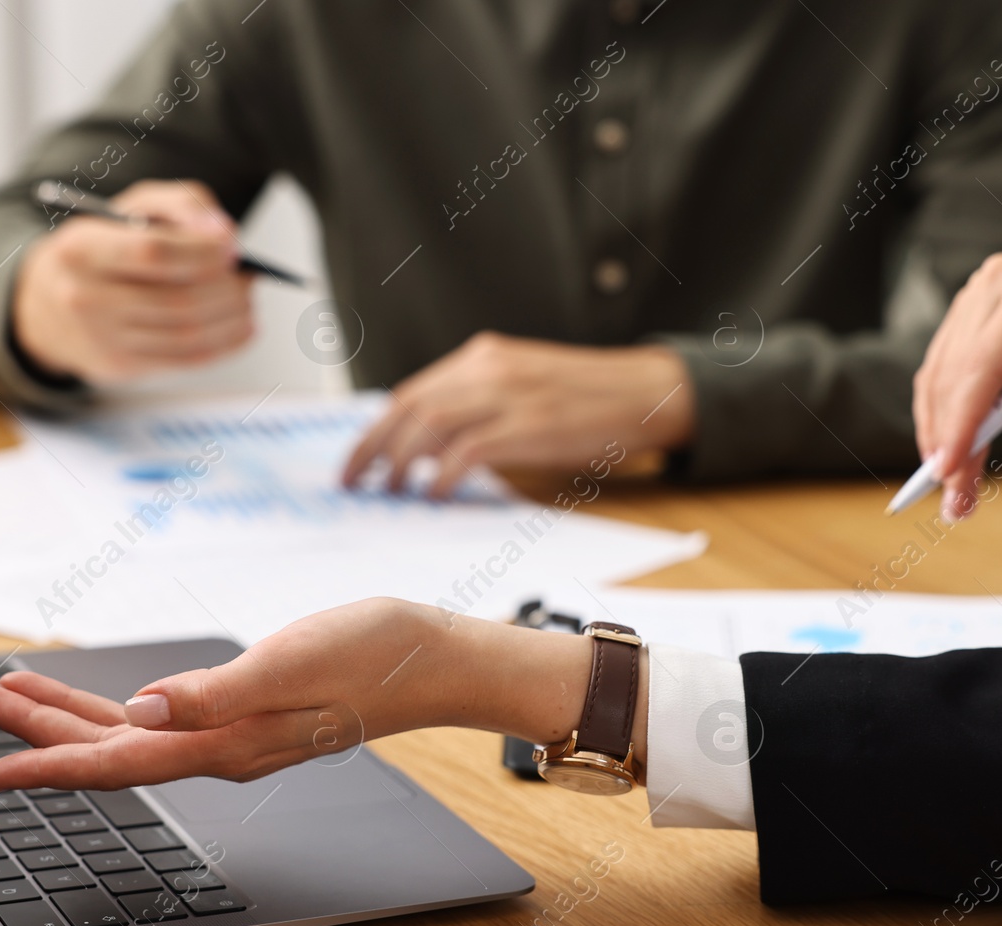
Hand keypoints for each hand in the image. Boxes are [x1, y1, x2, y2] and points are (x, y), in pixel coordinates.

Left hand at [0, 598, 644, 791]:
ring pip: (133, 733)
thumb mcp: (294, 660)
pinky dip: (122, 705)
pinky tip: (107, 695)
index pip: (120, 762)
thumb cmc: (376, 653)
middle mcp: (224, 746)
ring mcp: (236, 731)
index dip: (49, 763)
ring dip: (71, 715)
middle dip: (41, 731)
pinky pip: (165, 717)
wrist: (436, 658)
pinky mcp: (249, 710)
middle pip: (112, 749)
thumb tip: (141, 711)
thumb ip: (216, 693)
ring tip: (17, 692)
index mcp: (229, 741)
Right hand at [11, 179, 255, 381]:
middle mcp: (86, 297)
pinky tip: (241, 327)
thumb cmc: (103, 248)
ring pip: (187, 334)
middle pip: (177, 300)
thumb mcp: (132, 208)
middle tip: (247, 276)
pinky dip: (225, 344)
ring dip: (232, 317)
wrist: (48, 305)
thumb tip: (224, 231)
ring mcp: (103, 338)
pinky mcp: (122, 366)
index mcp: (83, 248)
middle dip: (227, 288)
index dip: (203, 252)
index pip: (153, 253)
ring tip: (247, 299)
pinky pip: (186, 359)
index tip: (232, 247)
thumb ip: (182, 204)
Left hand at [341, 332, 694, 497]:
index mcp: (483, 355)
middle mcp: (489, 367)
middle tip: (356, 482)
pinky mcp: (531, 423)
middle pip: (409, 406)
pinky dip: (444, 473)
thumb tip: (427, 448)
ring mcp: (510, 393)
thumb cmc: (586, 398)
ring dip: (401, 461)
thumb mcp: (523, 386)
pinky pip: (469, 449)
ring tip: (391, 490)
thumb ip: (477, 404)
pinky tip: (437, 494)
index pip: (411, 392)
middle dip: (373, 447)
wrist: (646, 392)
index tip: (357, 461)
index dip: (376, 430)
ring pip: (429, 424)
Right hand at [913, 238, 1001, 520]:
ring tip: (955, 491)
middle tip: (957, 504)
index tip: (950, 470)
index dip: (963, 418)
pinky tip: (953, 452)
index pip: (987, 360)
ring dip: (939, 436)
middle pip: (956, 374)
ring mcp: (979, 295)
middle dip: (949, 443)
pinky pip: (943, 369)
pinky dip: (942, 415)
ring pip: (940, 374)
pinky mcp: (970, 312)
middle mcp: (999, 282)